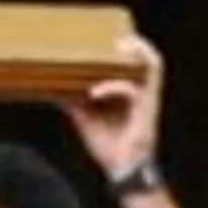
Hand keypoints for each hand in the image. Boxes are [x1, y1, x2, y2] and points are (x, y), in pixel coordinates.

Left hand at [65, 34, 161, 177]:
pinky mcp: (145, 113)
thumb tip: (53, 89)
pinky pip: (133, 91)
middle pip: (152, 61)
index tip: (114, 35)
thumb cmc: (108, 145)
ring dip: (139, 54)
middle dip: (138, 44)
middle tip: (119, 36)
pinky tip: (94, 92)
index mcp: (132, 93)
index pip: (139, 63)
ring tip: (121, 45)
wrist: (123, 171)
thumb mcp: (85, 119)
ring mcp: (147, 102)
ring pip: (154, 68)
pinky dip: (113, 88)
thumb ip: (74, 102)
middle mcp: (143, 94)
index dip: (133, 47)